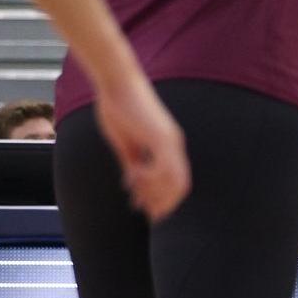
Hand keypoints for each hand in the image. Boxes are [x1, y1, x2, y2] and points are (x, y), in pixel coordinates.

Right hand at [94, 75, 190, 220]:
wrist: (116, 83)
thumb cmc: (118, 108)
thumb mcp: (125, 144)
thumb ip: (132, 163)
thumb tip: (133, 184)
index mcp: (167, 147)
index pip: (175, 182)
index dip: (163, 200)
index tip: (147, 212)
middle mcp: (174, 145)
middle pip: (180, 186)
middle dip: (163, 204)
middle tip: (146, 214)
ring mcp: (170, 141)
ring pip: (175, 181)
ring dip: (155, 194)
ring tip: (136, 198)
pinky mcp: (162, 136)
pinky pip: (163, 168)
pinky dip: (149, 179)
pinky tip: (132, 178)